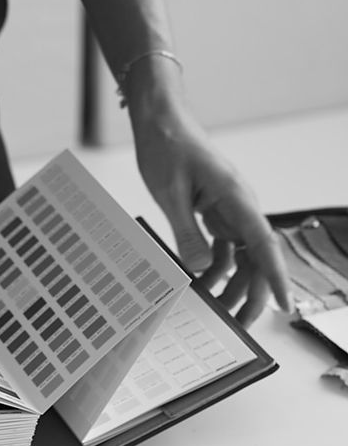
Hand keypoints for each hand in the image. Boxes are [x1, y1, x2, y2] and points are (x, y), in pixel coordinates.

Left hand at [131, 108, 291, 325]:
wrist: (161, 120)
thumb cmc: (168, 146)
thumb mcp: (170, 193)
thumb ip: (186, 232)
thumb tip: (199, 269)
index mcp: (235, 197)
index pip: (264, 244)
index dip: (275, 278)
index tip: (284, 305)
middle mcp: (239, 205)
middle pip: (256, 258)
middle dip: (251, 293)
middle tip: (240, 324)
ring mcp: (229, 209)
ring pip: (241, 256)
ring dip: (231, 284)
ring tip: (216, 311)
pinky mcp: (215, 212)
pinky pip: (223, 247)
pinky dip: (214, 268)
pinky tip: (201, 285)